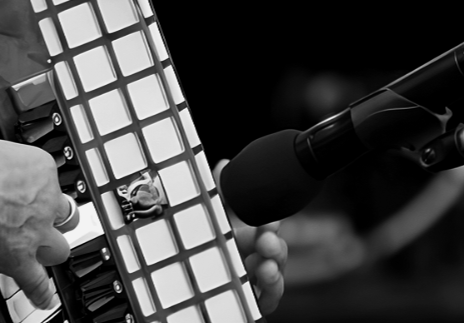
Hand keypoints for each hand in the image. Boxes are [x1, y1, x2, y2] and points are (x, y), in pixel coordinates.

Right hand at [0, 133, 69, 308]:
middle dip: (55, 218)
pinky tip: (43, 299)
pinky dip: (40, 293)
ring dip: (51, 251)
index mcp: (40, 169)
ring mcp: (35, 232)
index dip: (36, 185)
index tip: (25, 187)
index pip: (48, 178)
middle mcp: (43, 201)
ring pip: (59, 248)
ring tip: (44, 253)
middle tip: (42, 218)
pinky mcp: (20, 259)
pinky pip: (37, 283)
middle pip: (64, 214)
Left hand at [215, 159, 286, 316]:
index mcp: (244, 235)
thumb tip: (223, 164)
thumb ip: (218, 193)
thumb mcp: (210, 216)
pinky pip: (269, 297)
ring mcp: (255, 279)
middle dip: (274, 245)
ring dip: (274, 268)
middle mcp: (253, 256)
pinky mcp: (254, 300)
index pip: (264, 227)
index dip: (270, 224)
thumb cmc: (206, 245)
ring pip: (274, 273)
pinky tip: (266, 284)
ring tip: (265, 266)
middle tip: (267, 241)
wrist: (189, 285)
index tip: (270, 222)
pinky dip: (272, 290)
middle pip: (273, 250)